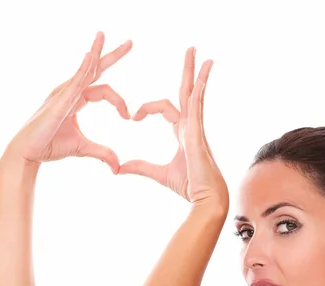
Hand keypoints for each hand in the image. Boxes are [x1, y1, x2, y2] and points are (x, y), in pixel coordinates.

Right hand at [2, 32, 131, 173]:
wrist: (29, 153)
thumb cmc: (51, 146)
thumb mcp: (84, 148)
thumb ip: (103, 153)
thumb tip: (118, 167)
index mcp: (77, 98)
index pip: (105, 91)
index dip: (120, 102)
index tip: (129, 116)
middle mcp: (70, 91)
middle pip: (95, 69)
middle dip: (113, 55)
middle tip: (131, 43)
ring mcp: (63, 93)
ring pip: (85, 70)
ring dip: (96, 52)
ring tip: (104, 35)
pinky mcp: (59, 101)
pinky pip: (74, 82)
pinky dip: (83, 69)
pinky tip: (90, 57)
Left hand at [118, 47, 228, 208]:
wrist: (204, 198)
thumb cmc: (188, 185)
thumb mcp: (158, 174)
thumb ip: (140, 167)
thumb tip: (119, 167)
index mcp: (183, 132)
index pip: (165, 108)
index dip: (147, 108)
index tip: (133, 116)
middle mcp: (192, 126)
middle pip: (188, 91)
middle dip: (188, 70)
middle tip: (190, 49)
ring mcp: (197, 128)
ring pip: (196, 94)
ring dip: (198, 73)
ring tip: (200, 54)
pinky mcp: (198, 135)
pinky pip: (198, 109)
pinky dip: (200, 92)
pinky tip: (201, 79)